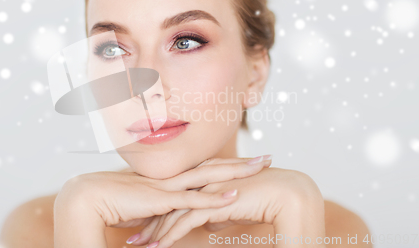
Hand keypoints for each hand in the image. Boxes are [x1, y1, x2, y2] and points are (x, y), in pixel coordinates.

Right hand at [54, 156, 270, 246]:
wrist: (90, 197)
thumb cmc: (116, 202)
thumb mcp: (148, 204)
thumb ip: (163, 207)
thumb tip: (173, 213)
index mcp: (172, 176)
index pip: (207, 167)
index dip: (229, 164)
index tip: (249, 162)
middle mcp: (174, 176)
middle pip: (216, 166)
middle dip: (243, 163)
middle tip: (268, 157)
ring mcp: (169, 185)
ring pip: (210, 176)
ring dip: (237, 173)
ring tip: (261, 168)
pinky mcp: (160, 199)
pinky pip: (192, 199)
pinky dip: (214, 198)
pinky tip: (233, 196)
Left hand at [135, 166, 325, 247]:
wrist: (289, 193)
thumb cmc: (267, 200)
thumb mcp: (237, 210)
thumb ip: (221, 214)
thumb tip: (210, 224)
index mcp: (208, 182)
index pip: (178, 198)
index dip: (161, 214)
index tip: (147, 227)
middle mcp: (204, 183)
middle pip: (169, 203)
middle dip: (150, 221)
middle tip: (133, 237)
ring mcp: (208, 189)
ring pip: (174, 212)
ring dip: (156, 231)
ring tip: (139, 246)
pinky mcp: (214, 201)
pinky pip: (186, 220)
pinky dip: (171, 235)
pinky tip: (160, 247)